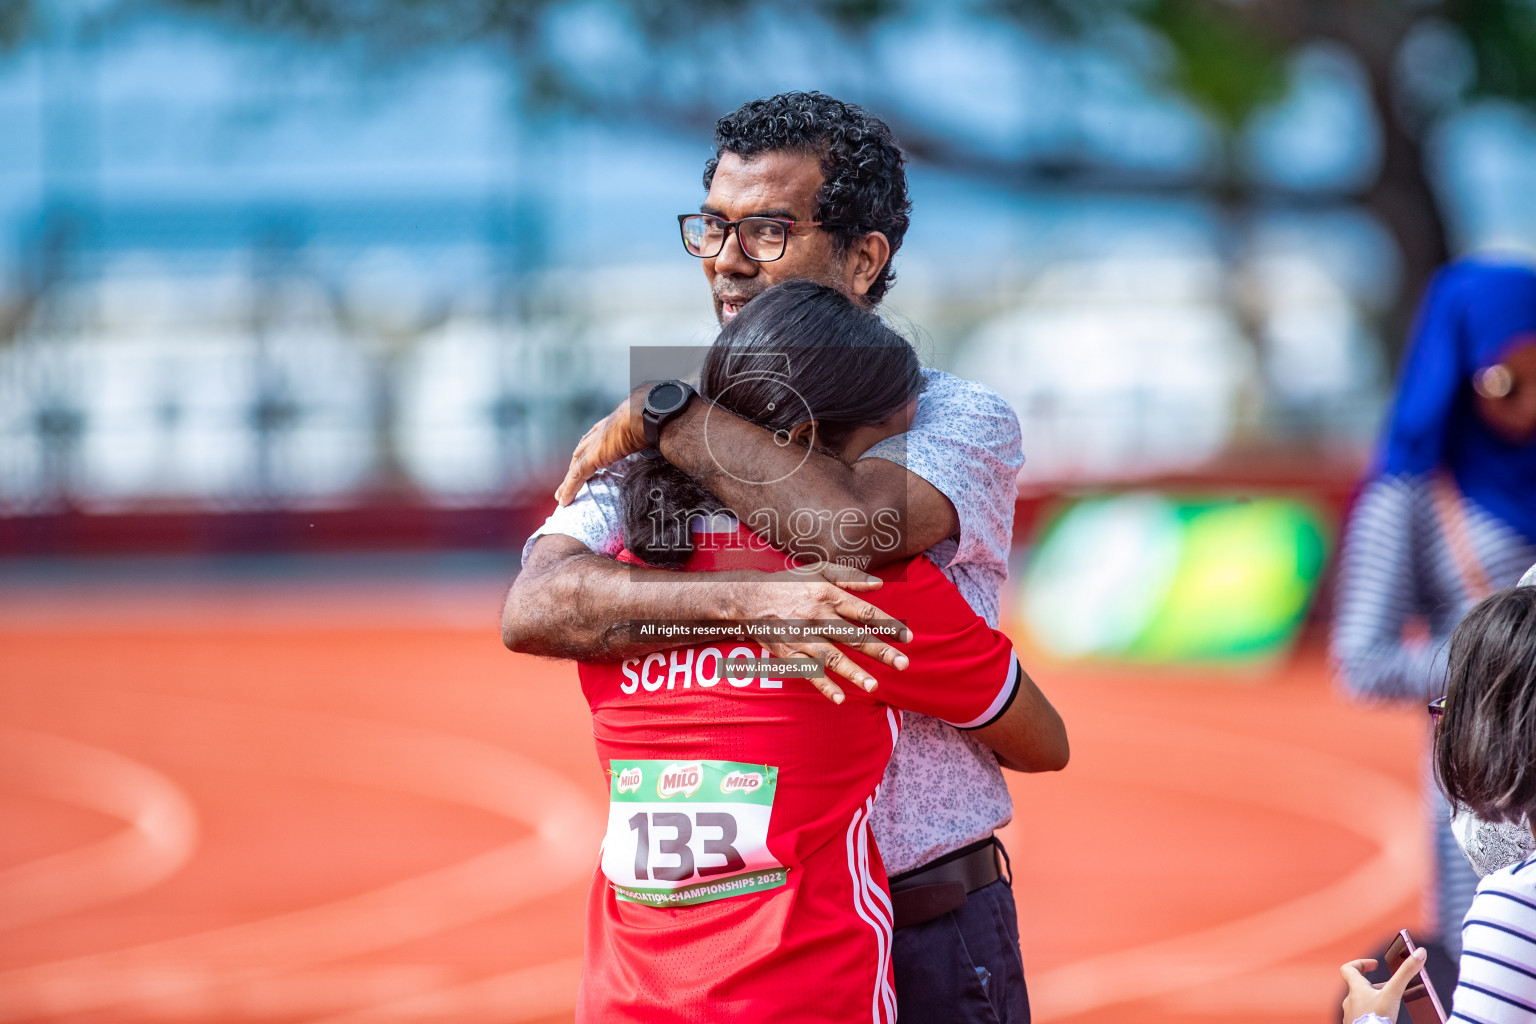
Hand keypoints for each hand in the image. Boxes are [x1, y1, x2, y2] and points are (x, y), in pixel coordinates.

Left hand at [555, 384, 648, 505]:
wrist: (650, 411)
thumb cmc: (658, 413)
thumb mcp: (656, 424)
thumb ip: (658, 432)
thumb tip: (676, 435)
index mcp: (616, 422)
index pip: (598, 437)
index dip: (592, 448)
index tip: (591, 458)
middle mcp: (602, 431)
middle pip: (582, 450)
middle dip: (575, 464)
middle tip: (570, 478)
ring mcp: (596, 444)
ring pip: (576, 465)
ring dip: (568, 481)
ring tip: (562, 495)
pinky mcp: (593, 457)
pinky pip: (577, 476)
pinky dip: (569, 488)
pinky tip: (564, 500)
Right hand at [733, 562, 911, 704]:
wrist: (750, 597)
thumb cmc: (789, 583)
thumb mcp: (819, 570)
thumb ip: (850, 577)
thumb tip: (880, 584)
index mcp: (829, 596)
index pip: (864, 612)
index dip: (887, 625)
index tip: (908, 638)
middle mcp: (818, 617)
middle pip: (854, 637)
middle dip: (880, 652)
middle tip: (903, 665)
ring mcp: (803, 637)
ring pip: (833, 657)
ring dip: (854, 672)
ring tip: (874, 686)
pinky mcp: (789, 653)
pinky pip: (809, 671)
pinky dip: (823, 685)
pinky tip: (839, 698)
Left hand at [1340, 948, 1425, 1023]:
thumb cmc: (1376, 1018)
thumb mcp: (1393, 993)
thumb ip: (1406, 973)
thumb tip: (1419, 953)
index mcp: (1356, 989)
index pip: (1348, 969)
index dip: (1360, 964)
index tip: (1374, 965)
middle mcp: (1350, 1000)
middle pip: (1358, 987)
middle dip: (1374, 986)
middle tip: (1388, 989)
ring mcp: (1351, 1014)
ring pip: (1360, 1003)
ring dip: (1373, 1001)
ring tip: (1388, 1006)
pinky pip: (1361, 1017)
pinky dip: (1371, 1015)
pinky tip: (1382, 1019)